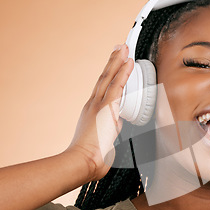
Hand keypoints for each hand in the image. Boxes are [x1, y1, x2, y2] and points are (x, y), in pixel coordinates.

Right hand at [66, 44, 133, 181]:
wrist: (81, 162)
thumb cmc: (91, 159)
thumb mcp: (104, 142)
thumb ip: (111, 132)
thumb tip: (118, 126)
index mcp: (92, 114)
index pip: (102, 91)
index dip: (109, 77)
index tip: (114, 67)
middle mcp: (93, 106)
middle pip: (104, 79)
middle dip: (112, 63)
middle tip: (119, 48)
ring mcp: (98, 105)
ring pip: (109, 78)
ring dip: (117, 61)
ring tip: (124, 48)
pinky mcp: (106, 108)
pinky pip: (117, 85)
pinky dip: (123, 72)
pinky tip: (128, 61)